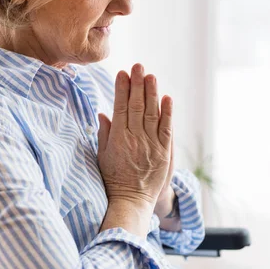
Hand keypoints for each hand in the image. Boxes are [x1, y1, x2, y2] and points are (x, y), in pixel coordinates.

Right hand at [97, 63, 172, 208]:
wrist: (131, 201)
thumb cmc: (113, 180)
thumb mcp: (102, 157)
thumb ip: (103, 135)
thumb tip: (103, 114)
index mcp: (117, 139)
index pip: (120, 108)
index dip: (121, 89)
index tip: (122, 74)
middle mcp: (135, 139)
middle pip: (137, 106)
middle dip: (137, 84)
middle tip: (138, 66)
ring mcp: (151, 145)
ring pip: (152, 113)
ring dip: (152, 92)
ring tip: (151, 75)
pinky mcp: (164, 153)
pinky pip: (167, 128)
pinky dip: (167, 112)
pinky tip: (167, 97)